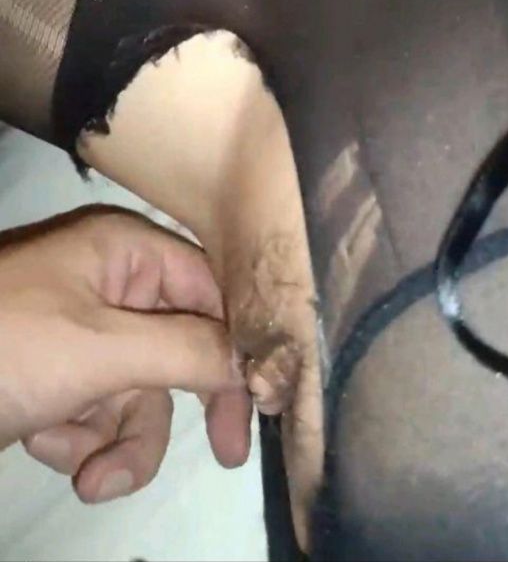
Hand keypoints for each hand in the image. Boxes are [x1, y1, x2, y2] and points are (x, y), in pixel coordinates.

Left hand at [0, 206, 250, 501]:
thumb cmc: (7, 345)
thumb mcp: (102, 349)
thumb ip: (189, 351)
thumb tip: (261, 360)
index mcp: (126, 252)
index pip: (212, 291)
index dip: (242, 344)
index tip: (266, 403)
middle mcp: (112, 285)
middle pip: (180, 352)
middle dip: (168, 412)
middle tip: (223, 460)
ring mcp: (81, 334)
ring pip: (138, 395)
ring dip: (114, 440)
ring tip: (80, 472)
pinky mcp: (54, 376)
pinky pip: (96, 412)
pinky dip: (76, 440)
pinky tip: (37, 443)